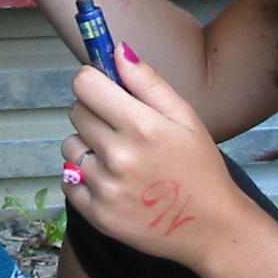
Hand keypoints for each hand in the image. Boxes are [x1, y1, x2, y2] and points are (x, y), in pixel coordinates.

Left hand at [60, 43, 255, 267]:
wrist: (210, 228)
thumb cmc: (200, 169)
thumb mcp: (185, 118)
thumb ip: (148, 82)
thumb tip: (118, 50)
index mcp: (140, 126)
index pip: (84, 84)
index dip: (93, 81)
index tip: (104, 89)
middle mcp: (117, 155)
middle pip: (76, 112)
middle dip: (95, 113)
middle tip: (122, 129)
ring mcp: (104, 187)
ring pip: (70, 145)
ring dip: (87, 146)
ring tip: (120, 159)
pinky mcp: (95, 213)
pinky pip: (68, 179)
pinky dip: (84, 177)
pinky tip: (113, 181)